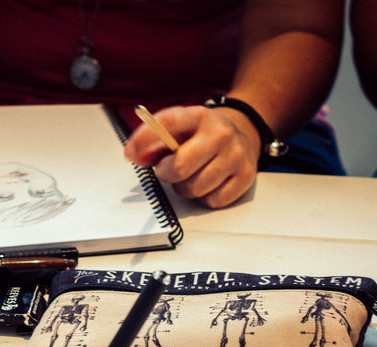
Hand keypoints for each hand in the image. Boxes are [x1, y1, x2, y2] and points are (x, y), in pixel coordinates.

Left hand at [123, 105, 260, 207]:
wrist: (242, 133)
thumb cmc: (202, 135)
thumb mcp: (179, 129)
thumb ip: (154, 141)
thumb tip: (134, 156)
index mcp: (199, 116)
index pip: (167, 124)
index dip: (144, 140)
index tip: (130, 153)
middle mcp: (221, 133)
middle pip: (181, 167)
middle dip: (166, 174)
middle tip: (167, 170)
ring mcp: (236, 155)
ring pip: (195, 188)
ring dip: (185, 188)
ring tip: (190, 175)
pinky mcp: (245, 176)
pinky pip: (212, 200)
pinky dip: (205, 197)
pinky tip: (208, 183)